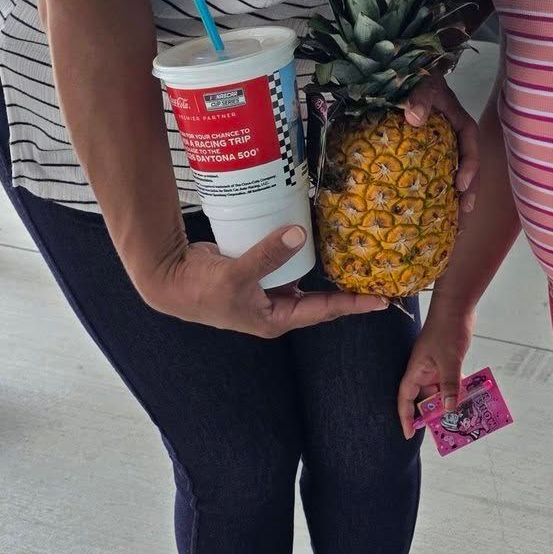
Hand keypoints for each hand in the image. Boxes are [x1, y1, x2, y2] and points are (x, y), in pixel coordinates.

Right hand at [138, 227, 380, 336]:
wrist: (170, 281)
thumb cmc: (202, 290)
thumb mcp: (238, 275)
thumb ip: (268, 255)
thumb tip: (299, 234)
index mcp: (276, 319)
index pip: (324, 311)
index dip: (353, 304)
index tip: (382, 300)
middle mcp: (276, 308)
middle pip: (320, 298)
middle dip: (346, 288)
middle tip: (375, 274)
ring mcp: (266, 292)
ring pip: (303, 279)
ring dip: (323, 267)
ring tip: (352, 252)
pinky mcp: (257, 274)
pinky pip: (286, 263)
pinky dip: (298, 251)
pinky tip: (310, 234)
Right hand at [396, 303, 475, 438]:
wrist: (457, 305)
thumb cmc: (448, 329)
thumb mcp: (450, 361)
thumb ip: (450, 385)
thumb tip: (450, 409)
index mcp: (416, 370)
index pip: (405, 398)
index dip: (405, 417)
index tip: (409, 434)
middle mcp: (423, 370)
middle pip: (425, 397)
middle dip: (433, 412)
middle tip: (446, 429)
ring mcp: (436, 365)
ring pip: (440, 389)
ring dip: (449, 400)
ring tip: (461, 415)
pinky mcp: (448, 360)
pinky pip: (451, 379)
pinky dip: (458, 387)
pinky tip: (471, 395)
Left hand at [403, 73, 478, 213]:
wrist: (406, 75)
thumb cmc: (420, 78)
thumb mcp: (423, 84)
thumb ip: (421, 97)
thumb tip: (414, 118)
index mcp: (460, 124)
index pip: (470, 146)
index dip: (470, 167)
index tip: (460, 184)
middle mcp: (454, 139)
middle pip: (467, 169)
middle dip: (467, 193)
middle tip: (463, 215)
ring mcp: (442, 149)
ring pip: (454, 176)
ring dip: (455, 199)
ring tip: (454, 226)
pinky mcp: (427, 156)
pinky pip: (434, 176)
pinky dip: (435, 194)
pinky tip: (429, 215)